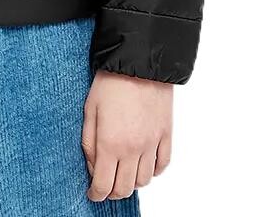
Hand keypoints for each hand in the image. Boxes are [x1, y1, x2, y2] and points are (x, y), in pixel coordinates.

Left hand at [82, 70, 172, 201]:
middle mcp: (134, 149)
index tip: (92, 193)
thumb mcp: (90, 109)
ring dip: (132, 182)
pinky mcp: (166, 135)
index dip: (96, 194)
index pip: (104, 185)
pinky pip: (163, 165)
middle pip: (125, 188)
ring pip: (145, 181)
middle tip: (105, 185)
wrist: (140, 61)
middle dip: (112, 192)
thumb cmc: (111, 81)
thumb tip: (92, 167)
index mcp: (111, 143)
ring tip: (122, 172)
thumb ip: (89, 142)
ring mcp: (153, 144)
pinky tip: (143, 164)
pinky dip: (153, 171)